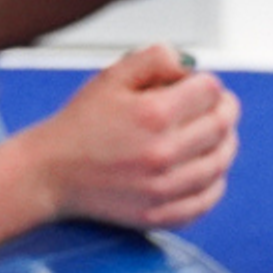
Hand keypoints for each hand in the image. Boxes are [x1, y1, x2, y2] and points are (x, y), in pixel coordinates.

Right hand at [15, 44, 237, 229]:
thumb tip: (192, 68)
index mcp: (153, 115)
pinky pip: (206, 200)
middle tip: (214, 107)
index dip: (207, 83)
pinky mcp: (158, 214)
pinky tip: (205, 170)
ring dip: (224, 144)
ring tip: (211, 136)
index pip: (211, 91)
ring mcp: (162, 189)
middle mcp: (163, 154)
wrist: (48, 173)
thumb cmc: (80, 123)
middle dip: (223, 109)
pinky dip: (214, 183)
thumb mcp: (112, 76)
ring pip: (220, 162)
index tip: (196, 87)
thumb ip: (156, 57)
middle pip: (221, 126)